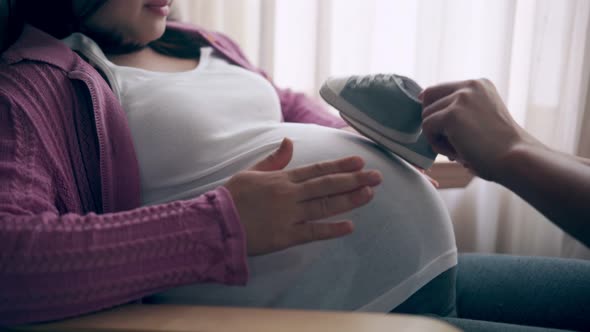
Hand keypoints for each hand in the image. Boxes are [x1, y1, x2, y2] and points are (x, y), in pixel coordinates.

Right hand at [224, 138, 381, 255]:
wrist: (216, 223)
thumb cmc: (232, 197)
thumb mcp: (252, 172)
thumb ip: (274, 159)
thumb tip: (289, 141)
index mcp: (282, 179)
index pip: (317, 170)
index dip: (340, 166)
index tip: (360, 162)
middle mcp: (289, 195)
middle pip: (327, 185)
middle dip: (354, 180)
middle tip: (376, 177)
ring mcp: (289, 215)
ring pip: (325, 206)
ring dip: (348, 200)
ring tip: (369, 194)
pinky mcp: (285, 236)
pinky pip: (312, 232)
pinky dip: (331, 229)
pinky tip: (349, 226)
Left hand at [420, 79, 538, 180]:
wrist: (516, 159)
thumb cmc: (500, 149)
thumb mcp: (482, 119)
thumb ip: (460, 112)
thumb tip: (427, 120)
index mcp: (480, 85)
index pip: (440, 90)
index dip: (434, 110)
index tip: (441, 129)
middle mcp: (470, 86)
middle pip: (428, 98)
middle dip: (432, 121)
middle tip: (449, 143)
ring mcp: (461, 98)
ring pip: (426, 116)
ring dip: (437, 136)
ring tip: (458, 151)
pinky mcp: (451, 114)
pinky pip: (427, 128)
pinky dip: (436, 144)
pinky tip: (456, 153)